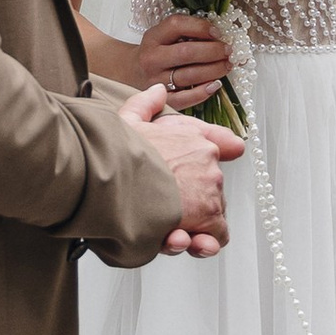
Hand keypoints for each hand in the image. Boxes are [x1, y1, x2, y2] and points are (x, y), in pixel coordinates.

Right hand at [119, 79, 241, 254]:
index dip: (217, 158)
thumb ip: (145, 105)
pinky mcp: (205, 217)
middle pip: (212, 190)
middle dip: (192, 205)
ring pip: (212, 218)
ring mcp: (209, 190)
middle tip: (165, 213)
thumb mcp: (127, 119)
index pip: (228, 145)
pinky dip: (198, 243)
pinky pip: (212, 237)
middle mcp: (209, 163)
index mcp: (196, 137)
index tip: (203, 172)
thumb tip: (157, 91)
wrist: (106, 175)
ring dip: (194, 229)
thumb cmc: (113, 151)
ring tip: (173, 233)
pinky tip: (180, 238)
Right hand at [131, 11, 231, 112]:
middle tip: (228, 50)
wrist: (131, 73)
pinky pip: (186, 98)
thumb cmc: (155, 51)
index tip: (217, 32)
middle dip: (213, 51)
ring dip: (214, 70)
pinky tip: (216, 84)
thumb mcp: (162, 34)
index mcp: (153, 37)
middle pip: (187, 52)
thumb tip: (217, 34)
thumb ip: (184, 31)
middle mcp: (152, 58)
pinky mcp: (162, 99)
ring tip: (227, 65)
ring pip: (190, 75)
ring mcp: (156, 80)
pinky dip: (203, 92)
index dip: (200, 27)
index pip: (176, 25)